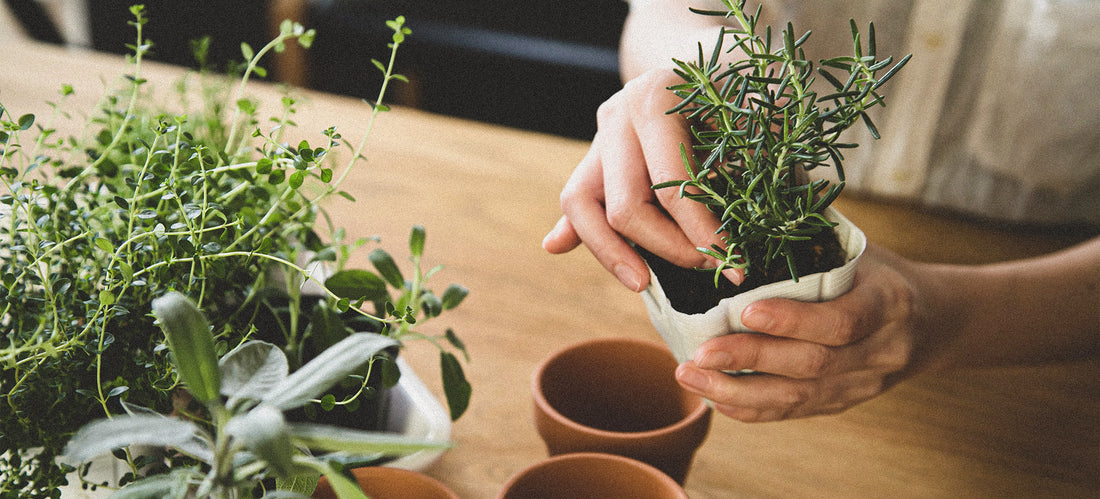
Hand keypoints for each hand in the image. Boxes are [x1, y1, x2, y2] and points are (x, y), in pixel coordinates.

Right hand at [543, 69, 742, 290]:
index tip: (732, 264)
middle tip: (707, 267)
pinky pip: (576, 200)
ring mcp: (599, 136)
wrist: (703, 55)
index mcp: (654, 101)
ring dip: (609, 252)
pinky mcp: (594, 156)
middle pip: (624, 206)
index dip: (701, 234)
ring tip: (642, 284)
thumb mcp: (753, 109)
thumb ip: (754, 156)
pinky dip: (571, 227)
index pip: (671, 188)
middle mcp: (617, 117)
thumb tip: (758, 216)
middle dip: (667, 248)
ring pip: (581, 205)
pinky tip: (556, 247)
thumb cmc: (736, 86)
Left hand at [673, 244, 948, 421]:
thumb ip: (812, 231)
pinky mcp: (842, 404)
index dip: (794, 320)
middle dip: (750, 359)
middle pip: (813, 364)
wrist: (933, 323)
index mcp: (889, 303)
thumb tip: (752, 193)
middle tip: (699, 352)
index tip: (745, 311)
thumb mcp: (859, 248)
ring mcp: (862, 384)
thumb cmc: (878, 273)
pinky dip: (750, 407)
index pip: (843, 320)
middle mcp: (880, 351)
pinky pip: (793, 412)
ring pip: (798, 398)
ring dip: (737, 391)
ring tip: (690, 376)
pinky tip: (712, 396)